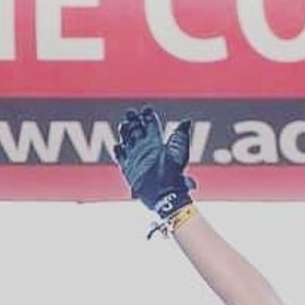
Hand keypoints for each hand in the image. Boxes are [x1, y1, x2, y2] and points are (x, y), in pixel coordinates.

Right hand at [113, 106, 195, 220]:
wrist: (167, 195)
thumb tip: (186, 121)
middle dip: (133, 120)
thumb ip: (180, 136)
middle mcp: (146, 150)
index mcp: (158, 144)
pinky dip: (119, 152)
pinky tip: (118, 146)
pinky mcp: (129, 170)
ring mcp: (136, 159)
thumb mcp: (179, 153)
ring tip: (124, 125)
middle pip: (136, 130)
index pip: (150, 126)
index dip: (147, 116)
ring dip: (125, 132)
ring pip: (127, 141)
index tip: (146, 109)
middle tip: (131, 113)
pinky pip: (121, 158)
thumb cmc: (175, 175)